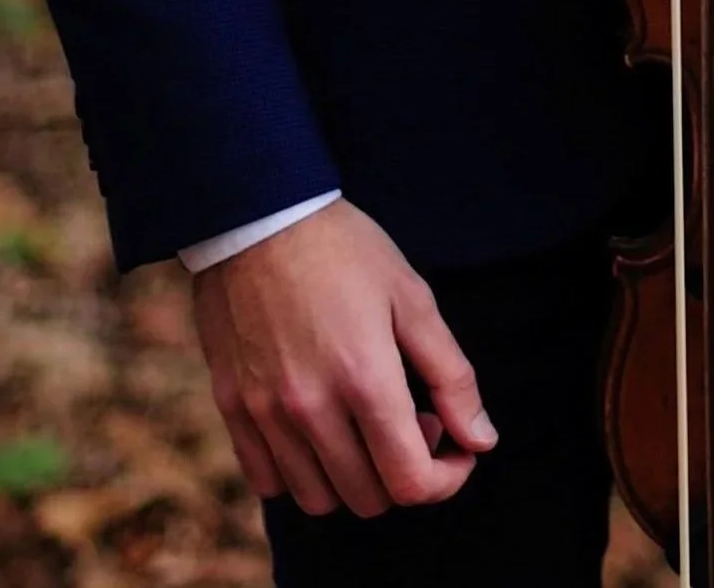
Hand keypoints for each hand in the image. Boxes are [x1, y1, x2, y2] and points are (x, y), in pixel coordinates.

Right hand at [190, 199, 495, 518]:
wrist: (258, 213)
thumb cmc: (344, 249)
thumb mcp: (412, 297)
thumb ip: (452, 375)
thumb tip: (481, 440)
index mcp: (365, 377)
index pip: (410, 483)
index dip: (446, 479)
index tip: (456, 450)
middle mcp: (311, 407)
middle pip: (368, 498)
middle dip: (403, 473)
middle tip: (412, 420)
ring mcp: (265, 411)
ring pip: (317, 499)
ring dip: (352, 479)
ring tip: (363, 425)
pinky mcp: (232, 406)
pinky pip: (267, 480)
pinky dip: (299, 472)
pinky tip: (317, 429)